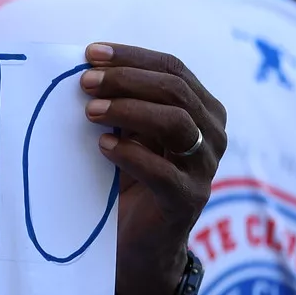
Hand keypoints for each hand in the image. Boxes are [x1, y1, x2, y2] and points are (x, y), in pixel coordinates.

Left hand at [80, 43, 226, 294]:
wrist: (139, 241)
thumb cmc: (128, 175)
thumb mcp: (128, 131)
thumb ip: (120, 101)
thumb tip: (82, 66)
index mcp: (202, 109)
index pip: (173, 68)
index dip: (132, 57)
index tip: (90, 53)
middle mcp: (213, 133)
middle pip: (176, 91)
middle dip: (127, 80)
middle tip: (84, 82)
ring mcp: (205, 168)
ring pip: (177, 123)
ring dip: (130, 110)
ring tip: (90, 111)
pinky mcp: (188, 200)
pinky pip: (165, 172)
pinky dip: (131, 154)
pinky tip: (103, 146)